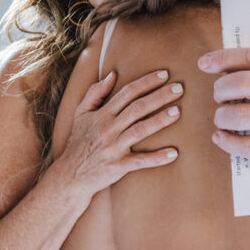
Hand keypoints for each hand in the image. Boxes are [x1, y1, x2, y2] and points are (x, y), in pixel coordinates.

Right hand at [57, 70, 181, 194]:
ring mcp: (113, 148)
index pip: (127, 93)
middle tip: (179, 88)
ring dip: (160, 120)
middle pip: (137, 108)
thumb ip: (95, 92)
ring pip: (140, 130)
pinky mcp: (118, 167)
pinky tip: (174, 153)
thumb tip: (112, 74)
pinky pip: (140, 161)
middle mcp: (108, 129)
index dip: (146, 82)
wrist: (69, 175)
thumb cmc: (78, 141)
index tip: (164, 74)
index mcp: (101, 114)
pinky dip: (157, 158)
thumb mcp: (80, 113)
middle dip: (159, 96)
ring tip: (178, 112)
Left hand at [199, 47, 249, 181]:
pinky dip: (227, 142)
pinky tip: (222, 139)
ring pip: (240, 115)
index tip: (206, 63)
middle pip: (243, 83)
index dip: (224, 58)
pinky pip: (246, 146)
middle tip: (218, 94)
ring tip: (222, 118)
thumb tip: (237, 72)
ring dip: (222, 116)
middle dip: (222, 88)